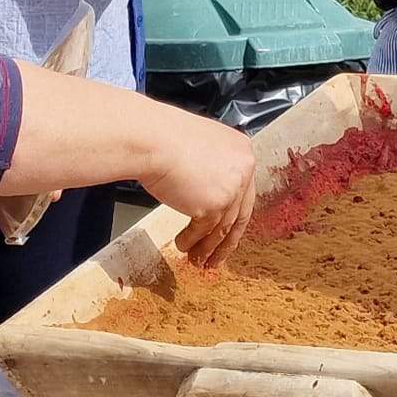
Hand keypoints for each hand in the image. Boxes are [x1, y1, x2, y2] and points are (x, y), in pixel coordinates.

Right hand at [140, 119, 256, 266]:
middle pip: (239, 213)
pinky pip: (203, 231)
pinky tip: (184, 245)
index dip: (233, 214)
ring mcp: (231, 189)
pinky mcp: (214, 205)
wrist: (151, 139)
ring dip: (208, 247)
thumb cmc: (164, 137)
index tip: (227, 229)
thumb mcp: (200, 147)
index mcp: (242, 150)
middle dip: (226, 240)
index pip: (244, 190)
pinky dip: (192, 241)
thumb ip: (212, 168)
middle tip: (217, 254)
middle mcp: (243, 169)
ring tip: (198, 259)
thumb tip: (207, 191)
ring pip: (223, 227)